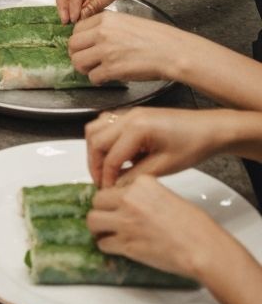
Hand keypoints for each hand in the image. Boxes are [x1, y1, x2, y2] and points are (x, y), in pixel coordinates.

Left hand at [69, 11, 188, 83]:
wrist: (172, 52)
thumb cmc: (156, 38)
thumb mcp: (127, 22)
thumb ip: (107, 27)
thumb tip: (90, 38)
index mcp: (105, 19)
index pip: (77, 29)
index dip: (79, 40)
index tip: (84, 47)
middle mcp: (102, 33)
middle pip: (72, 45)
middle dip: (77, 54)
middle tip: (85, 60)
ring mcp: (105, 51)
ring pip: (78, 62)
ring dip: (85, 68)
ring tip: (95, 70)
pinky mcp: (112, 69)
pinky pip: (93, 77)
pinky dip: (97, 80)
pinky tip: (106, 78)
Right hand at [86, 107, 227, 187]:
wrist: (209, 129)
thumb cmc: (193, 146)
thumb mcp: (165, 166)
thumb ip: (136, 176)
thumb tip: (116, 187)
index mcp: (137, 128)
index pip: (110, 156)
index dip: (106, 176)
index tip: (107, 191)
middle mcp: (127, 116)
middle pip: (95, 139)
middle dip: (94, 163)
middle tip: (101, 182)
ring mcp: (128, 112)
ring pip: (95, 128)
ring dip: (96, 149)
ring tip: (104, 169)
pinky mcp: (131, 114)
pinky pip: (106, 123)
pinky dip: (103, 139)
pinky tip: (114, 154)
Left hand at [88, 175, 227, 279]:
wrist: (203, 248)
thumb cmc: (195, 226)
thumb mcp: (168, 196)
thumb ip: (146, 196)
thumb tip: (136, 203)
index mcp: (141, 183)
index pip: (114, 184)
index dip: (114, 197)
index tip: (115, 204)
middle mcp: (129, 199)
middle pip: (97, 200)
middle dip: (101, 210)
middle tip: (107, 217)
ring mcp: (125, 222)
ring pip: (93, 221)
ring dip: (98, 227)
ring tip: (104, 232)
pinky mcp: (126, 244)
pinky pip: (103, 243)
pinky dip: (106, 245)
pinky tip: (113, 246)